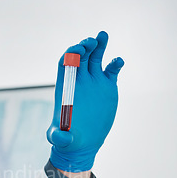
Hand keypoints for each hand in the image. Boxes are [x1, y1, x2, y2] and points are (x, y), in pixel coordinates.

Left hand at [46, 31, 123, 171]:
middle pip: (80, 56)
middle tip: (92, 41)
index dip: (70, 53)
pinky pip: (111, 70)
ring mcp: (94, 82)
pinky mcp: (107, 87)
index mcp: (66, 87)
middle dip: (85, 45)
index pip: (65, 63)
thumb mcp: (59, 139)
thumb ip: (58, 136)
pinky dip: (115, 63)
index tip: (77, 50)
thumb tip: (61, 137)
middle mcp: (79, 81)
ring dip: (99, 45)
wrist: (82, 142)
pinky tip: (118, 62)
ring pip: (95, 57)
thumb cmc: (67, 139)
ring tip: (103, 35)